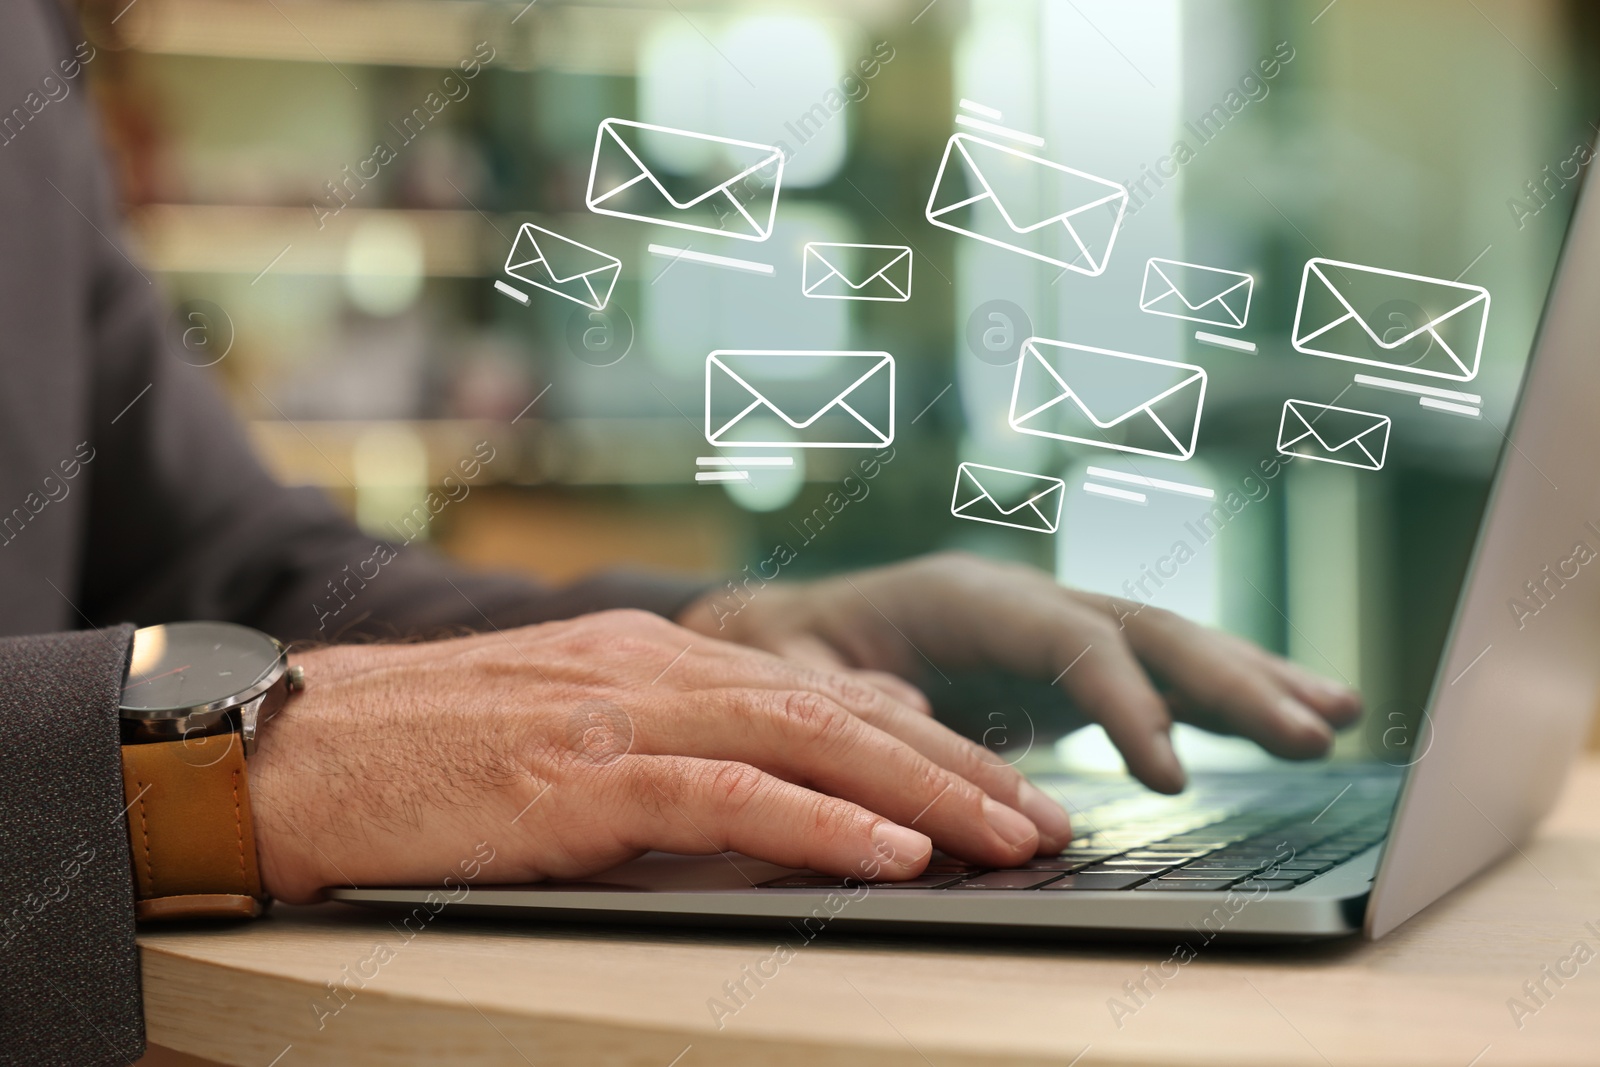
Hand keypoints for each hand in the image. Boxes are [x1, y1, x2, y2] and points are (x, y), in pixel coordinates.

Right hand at [249, 609, 1075, 901]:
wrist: (299, 748)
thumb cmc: (427, 752)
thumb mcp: (571, 730)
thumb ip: (673, 740)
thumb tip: (773, 782)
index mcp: (659, 657)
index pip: (824, 692)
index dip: (927, 740)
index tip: (999, 785)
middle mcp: (657, 667)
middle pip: (843, 708)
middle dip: (959, 766)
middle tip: (1045, 816)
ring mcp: (622, 714)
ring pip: (810, 740)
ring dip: (924, 792)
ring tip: (1009, 836)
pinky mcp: (581, 773)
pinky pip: (728, 795)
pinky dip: (822, 822)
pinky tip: (893, 853)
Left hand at [678, 552, 1361, 793]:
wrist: (788, 630)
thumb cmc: (782, 653)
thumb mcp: (788, 670)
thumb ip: (846, 694)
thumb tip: (917, 720)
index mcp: (965, 597)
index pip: (1068, 639)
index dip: (1124, 701)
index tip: (1170, 773)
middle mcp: (1027, 601)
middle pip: (1144, 628)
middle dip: (1230, 679)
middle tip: (1311, 735)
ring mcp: (1055, 628)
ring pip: (1170, 642)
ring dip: (1254, 678)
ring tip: (1340, 714)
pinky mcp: (1068, 668)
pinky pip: (1161, 674)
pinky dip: (1228, 695)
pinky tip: (1296, 716)